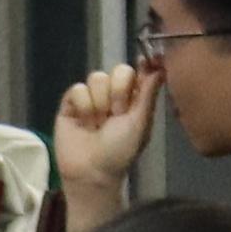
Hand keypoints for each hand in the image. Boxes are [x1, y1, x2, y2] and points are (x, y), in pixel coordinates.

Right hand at [53, 63, 160, 229]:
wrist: (91, 170)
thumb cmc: (121, 150)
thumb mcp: (140, 123)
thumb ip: (148, 94)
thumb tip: (161, 68)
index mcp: (134, 100)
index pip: (138, 73)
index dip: (142, 67)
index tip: (146, 62)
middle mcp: (113, 95)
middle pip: (117, 71)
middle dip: (118, 91)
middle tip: (118, 113)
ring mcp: (91, 98)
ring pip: (96, 78)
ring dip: (99, 102)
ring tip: (98, 123)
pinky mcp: (70, 103)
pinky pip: (76, 89)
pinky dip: (82, 106)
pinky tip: (83, 122)